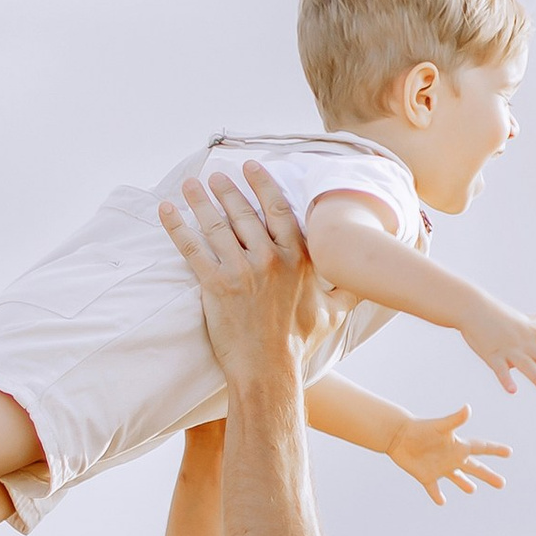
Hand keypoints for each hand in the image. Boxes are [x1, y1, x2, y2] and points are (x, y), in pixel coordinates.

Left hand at [157, 162, 330, 383]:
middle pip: (244, 212)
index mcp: (298, 257)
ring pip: (217, 225)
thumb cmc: (299, 343)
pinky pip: (192, 248)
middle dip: (227, 189)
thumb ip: (349, 290)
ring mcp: (242, 269)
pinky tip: (167, 210)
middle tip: (215, 176)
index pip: (278, 208)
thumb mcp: (334, 313)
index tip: (250, 167)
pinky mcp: (216, 285)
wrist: (269, 368)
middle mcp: (270, 257)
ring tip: (190, 185)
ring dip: (201, 200)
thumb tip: (369, 280)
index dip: (262, 184)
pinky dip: (177, 226)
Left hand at [386, 406, 509, 506]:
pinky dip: (437, 495)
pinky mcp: (426, 476)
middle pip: (475, 468)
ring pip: (457, 477)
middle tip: (503, 483)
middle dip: (488, 475)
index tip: (509, 452)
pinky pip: (433, 489)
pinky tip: (442, 501)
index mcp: (458, 446)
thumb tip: (468, 408)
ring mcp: (439, 468)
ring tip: (472, 490)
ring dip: (465, 484)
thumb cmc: (421, 428)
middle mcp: (452, 457)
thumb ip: (455, 419)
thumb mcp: (441, 426)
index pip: (481, 447)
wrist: (399, 435)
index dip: (495, 449)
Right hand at [459, 291, 535, 399]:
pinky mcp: (491, 354)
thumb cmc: (494, 314)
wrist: (471, 307)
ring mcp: (508, 349)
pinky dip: (506, 379)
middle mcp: (525, 342)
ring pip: (526, 365)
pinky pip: (500, 369)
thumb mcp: (517, 318)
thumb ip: (532, 322)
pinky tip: (512, 391)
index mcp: (532, 334)